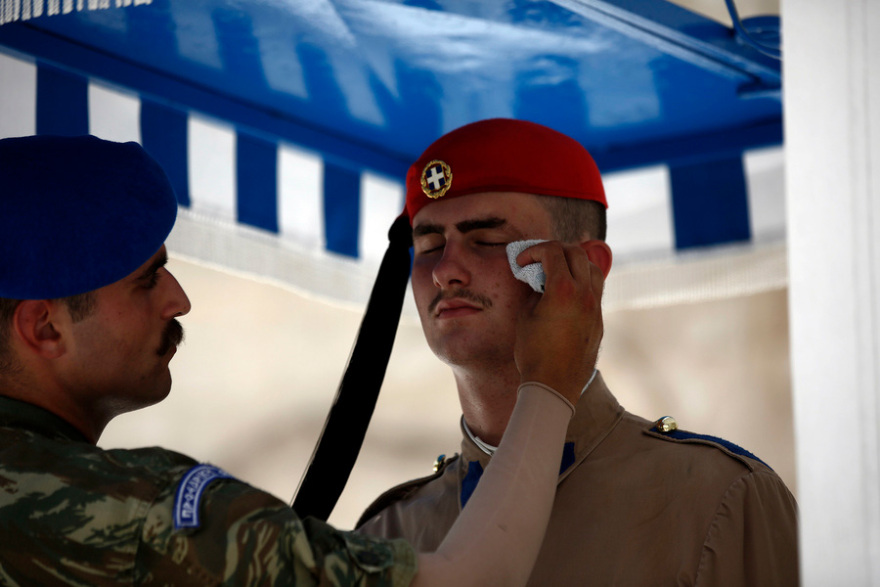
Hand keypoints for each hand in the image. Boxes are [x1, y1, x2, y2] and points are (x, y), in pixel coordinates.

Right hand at [513, 241, 604, 404]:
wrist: (554, 385)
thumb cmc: (534, 353)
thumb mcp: (525, 316)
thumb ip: (533, 291)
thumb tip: (537, 280)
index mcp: (563, 290)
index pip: (553, 252)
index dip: (534, 250)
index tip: (522, 261)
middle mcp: (585, 295)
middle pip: (576, 253)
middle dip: (555, 250)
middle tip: (538, 260)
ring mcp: (595, 308)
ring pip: (592, 268)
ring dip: (574, 262)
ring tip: (557, 271)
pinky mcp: (599, 320)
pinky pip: (595, 289)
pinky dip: (581, 281)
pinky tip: (566, 292)